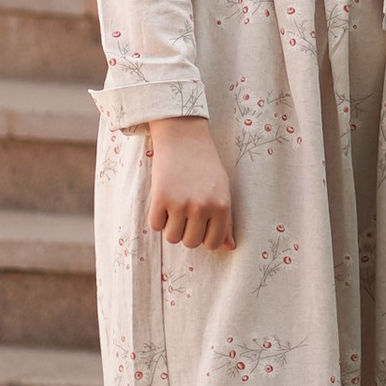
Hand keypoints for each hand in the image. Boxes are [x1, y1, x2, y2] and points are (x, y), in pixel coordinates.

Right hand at [147, 114, 235, 248]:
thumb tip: (230, 248)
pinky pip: (155, 225)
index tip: (200, 224)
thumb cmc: (206, 166)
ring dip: (171, 226)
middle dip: (187, 232)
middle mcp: (202, 207)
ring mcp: (180, 203)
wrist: (184, 137)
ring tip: (175, 206)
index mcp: (222, 206)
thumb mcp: (222, 191)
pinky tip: (163, 201)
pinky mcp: (160, 198)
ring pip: (172, 237)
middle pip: (191, 243)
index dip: (204, 236)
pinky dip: (157, 218)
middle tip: (186, 212)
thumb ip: (226, 221)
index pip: (212, 243)